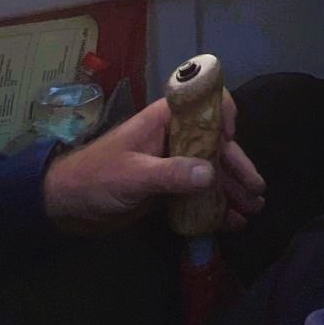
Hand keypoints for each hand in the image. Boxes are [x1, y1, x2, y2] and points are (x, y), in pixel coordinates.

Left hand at [41, 89, 266, 233]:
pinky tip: (232, 222)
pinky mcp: (168, 188)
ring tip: (253, 210)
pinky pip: (199, 192)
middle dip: (238, 166)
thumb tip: (211, 173)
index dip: (221, 115)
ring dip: (233, 189)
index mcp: (164, 120)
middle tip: (257, 192)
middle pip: (215, 144)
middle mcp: (173, 137)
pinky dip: (216, 206)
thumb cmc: (96, 178)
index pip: (202, 102)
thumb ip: (171, 174)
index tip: (229, 139)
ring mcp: (172, 163)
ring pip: (211, 171)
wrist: (66, 205)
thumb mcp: (134, 175)